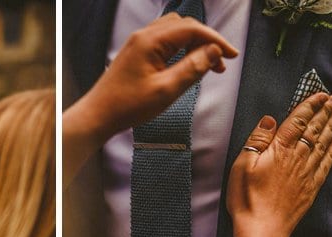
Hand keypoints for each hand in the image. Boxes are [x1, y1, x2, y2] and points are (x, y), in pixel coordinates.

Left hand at [63, 13, 238, 182]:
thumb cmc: (128, 105)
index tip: (232, 55)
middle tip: (221, 63)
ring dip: (194, 44)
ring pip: (175, 32)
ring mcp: (139, 43)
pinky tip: (187, 66)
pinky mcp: (137, 52)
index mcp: (150, 41)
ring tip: (207, 66)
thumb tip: (213, 52)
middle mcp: (144, 36)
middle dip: (206, 41)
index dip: (215, 40)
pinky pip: (165, 41)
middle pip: (184, 26)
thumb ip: (192, 68)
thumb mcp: (166, 90)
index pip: (191, 29)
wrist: (99, 114)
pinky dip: (181, 48)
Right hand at [227, 92, 331, 236]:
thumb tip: (271, 119)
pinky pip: (326, 164)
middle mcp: (297, 157)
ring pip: (323, 144)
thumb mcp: (242, 164)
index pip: (298, 121)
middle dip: (325, 111)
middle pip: (314, 129)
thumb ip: (258, 139)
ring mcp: (307, 173)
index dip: (310, 105)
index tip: (320, 94)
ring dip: (331, 126)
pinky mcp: (311, 187)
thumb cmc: (247, 197)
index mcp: (280, 149)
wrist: (263, 228)